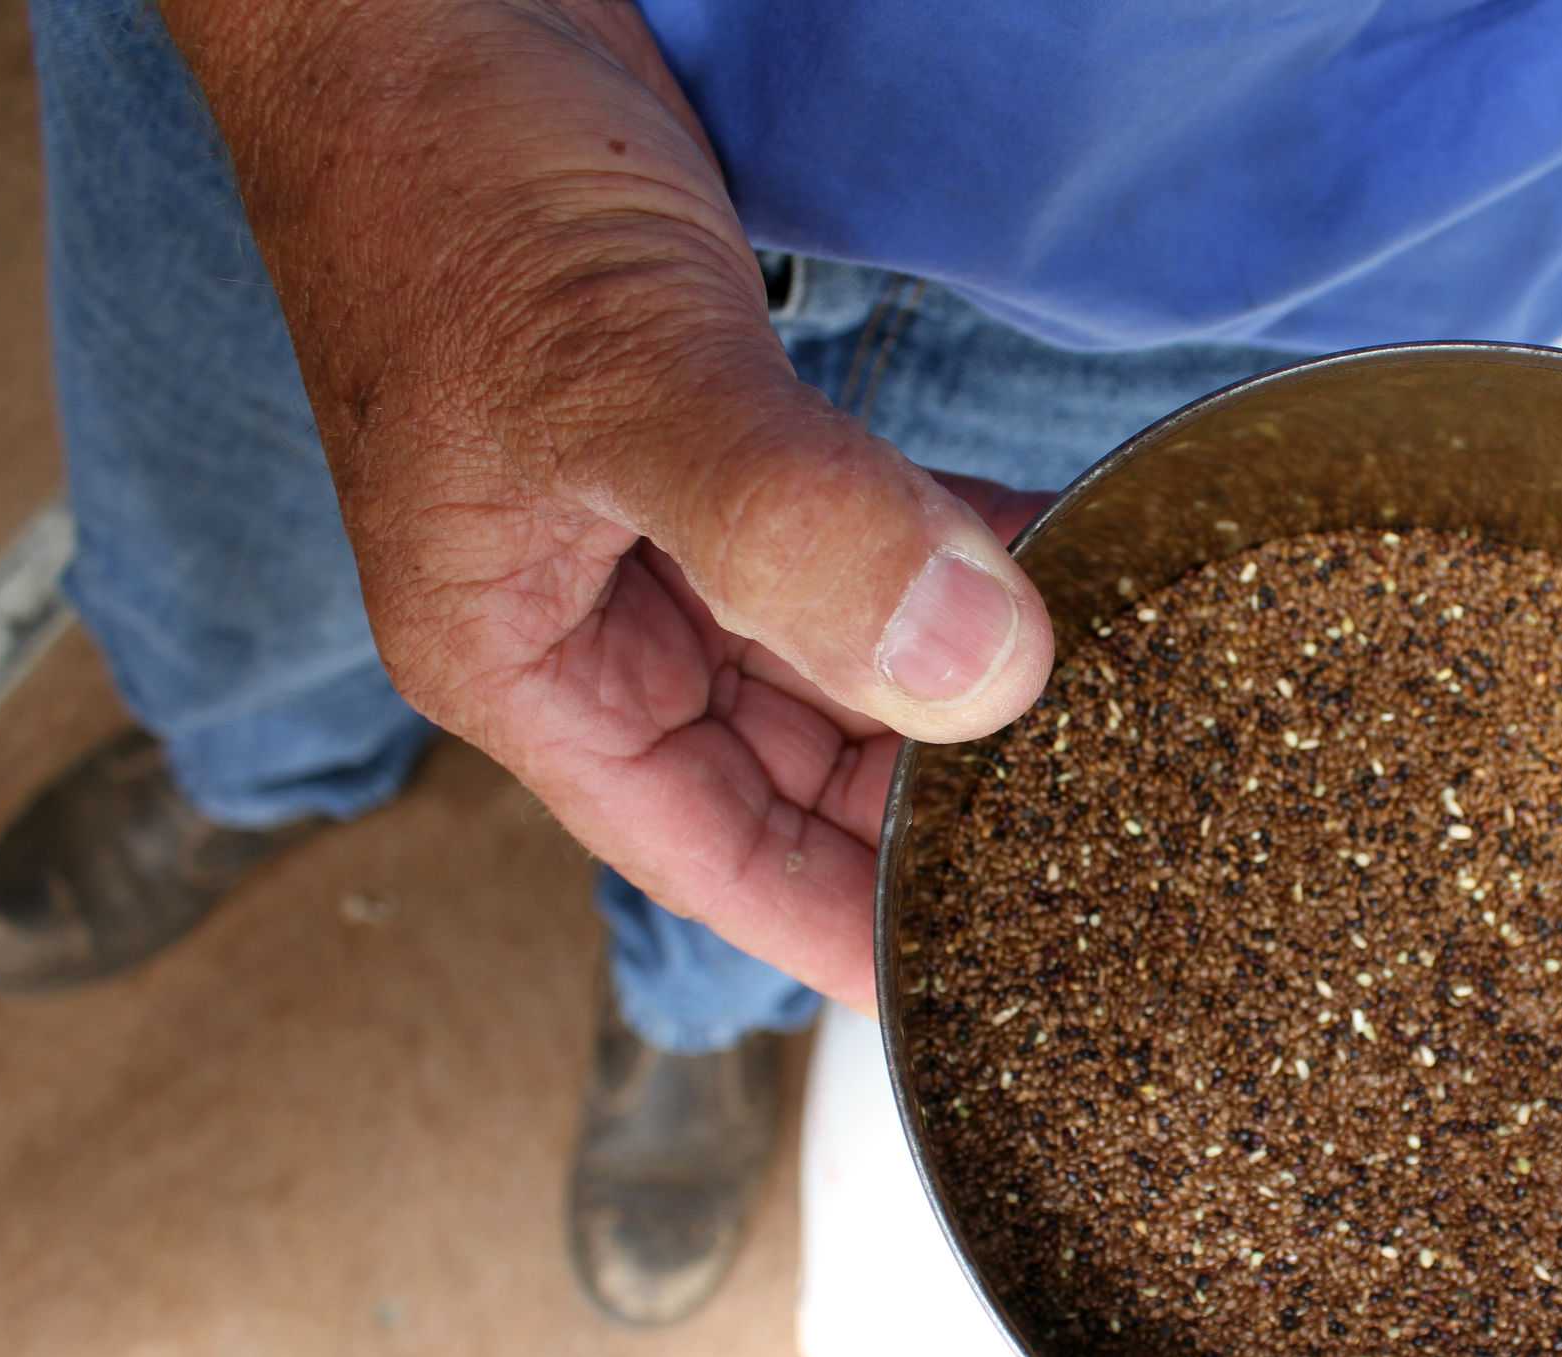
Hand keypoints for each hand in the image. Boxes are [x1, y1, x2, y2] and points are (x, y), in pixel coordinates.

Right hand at [160, 0, 1056, 1007]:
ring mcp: (663, 523)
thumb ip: (794, 528)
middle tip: (1106, 819)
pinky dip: (958, 552)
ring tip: (1117, 701)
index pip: (714, 852)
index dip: (851, 928)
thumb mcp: (620, 373)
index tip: (994, 982)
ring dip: (964, 673)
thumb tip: (976, 673)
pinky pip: (862, 537)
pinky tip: (1067, 557)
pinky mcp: (727, 432)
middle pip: (798, 769)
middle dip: (937, 797)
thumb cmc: (445, 170)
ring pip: (841, 657)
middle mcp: (597, 613)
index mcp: (524, 660)